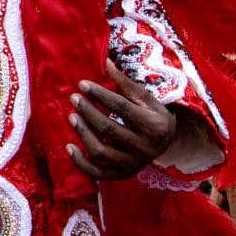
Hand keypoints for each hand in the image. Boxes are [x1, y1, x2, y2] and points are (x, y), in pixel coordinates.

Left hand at [66, 60, 176, 179]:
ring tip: (72, 117)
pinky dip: (81, 162)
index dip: (100, 94)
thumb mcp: (145, 98)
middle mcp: (146, 148)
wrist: (166, 143)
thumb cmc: (151, 115)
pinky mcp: (123, 175)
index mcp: (155, 126)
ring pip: (101, 152)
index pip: (121, 108)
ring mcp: (134, 164)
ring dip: (83, 133)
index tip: (82, 84)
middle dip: (88, 112)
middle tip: (74, 98)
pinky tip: (69, 147)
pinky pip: (98, 173)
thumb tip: (105, 60)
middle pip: (109, 130)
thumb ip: (125, 83)